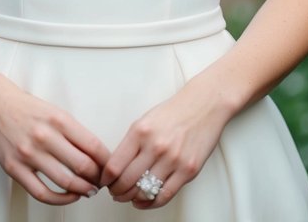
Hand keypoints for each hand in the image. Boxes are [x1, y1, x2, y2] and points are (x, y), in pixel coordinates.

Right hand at [0, 78, 109, 205]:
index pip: (92, 145)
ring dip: (82, 190)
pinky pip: (42, 193)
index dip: (106, 162)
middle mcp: (44, 136)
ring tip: (88, 191)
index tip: (111, 168)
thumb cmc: (26, 108)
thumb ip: (74, 132)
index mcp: (59, 119)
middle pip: (82, 166)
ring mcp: (28, 153)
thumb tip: (96, 155)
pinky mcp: (14, 168)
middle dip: (97, 178)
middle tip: (102, 182)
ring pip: (65, 182)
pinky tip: (68, 197)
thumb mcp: (55, 112)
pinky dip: (60, 200)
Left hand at [100, 80, 226, 209]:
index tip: (104, 182)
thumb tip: (116, 168)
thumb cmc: (173, 112)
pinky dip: (151, 203)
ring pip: (144, 191)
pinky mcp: (188, 170)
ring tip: (129, 197)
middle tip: (115, 193)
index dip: (106, 179)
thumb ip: (131, 143)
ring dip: (132, 199)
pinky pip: (165, 195)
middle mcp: (155, 146)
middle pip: (127, 181)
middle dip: (117, 192)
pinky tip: (144, 201)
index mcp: (140, 131)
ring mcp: (173, 160)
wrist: (204, 105)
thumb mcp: (145, 121)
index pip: (115, 165)